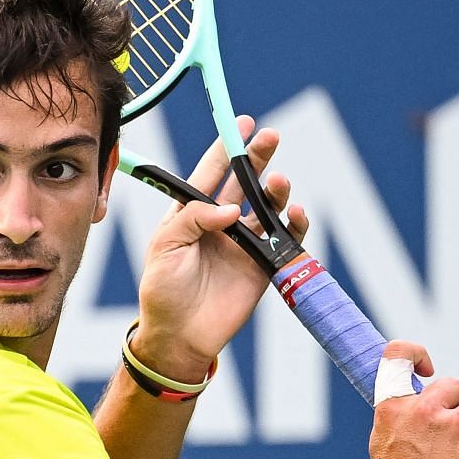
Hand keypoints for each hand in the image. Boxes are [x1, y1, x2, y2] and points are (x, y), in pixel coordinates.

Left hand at [130, 117, 307, 381]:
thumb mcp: (164, 247)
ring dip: (276, 191)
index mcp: (190, 215)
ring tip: (279, 182)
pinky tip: (296, 212)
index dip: (225, 149)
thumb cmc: (162, 290)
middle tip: (270, 137)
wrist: (179, 336)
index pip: (209, 174)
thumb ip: (193, 221)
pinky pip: (284, 240)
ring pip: (267, 207)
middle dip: (258, 158)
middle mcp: (220, 224)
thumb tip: (231, 210)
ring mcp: (243, 244)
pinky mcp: (262, 266)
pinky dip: (295, 225)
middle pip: (244, 183)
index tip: (242, 122)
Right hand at [366, 341, 458, 458]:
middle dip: (451, 404)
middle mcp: (426, 410)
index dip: (415, 353)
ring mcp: (457, 424)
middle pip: (450, 385)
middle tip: (444, 432)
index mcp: (393, 409)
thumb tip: (417, 401)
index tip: (426, 367)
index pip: (398, 355)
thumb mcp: (385, 445)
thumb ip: (402, 417)